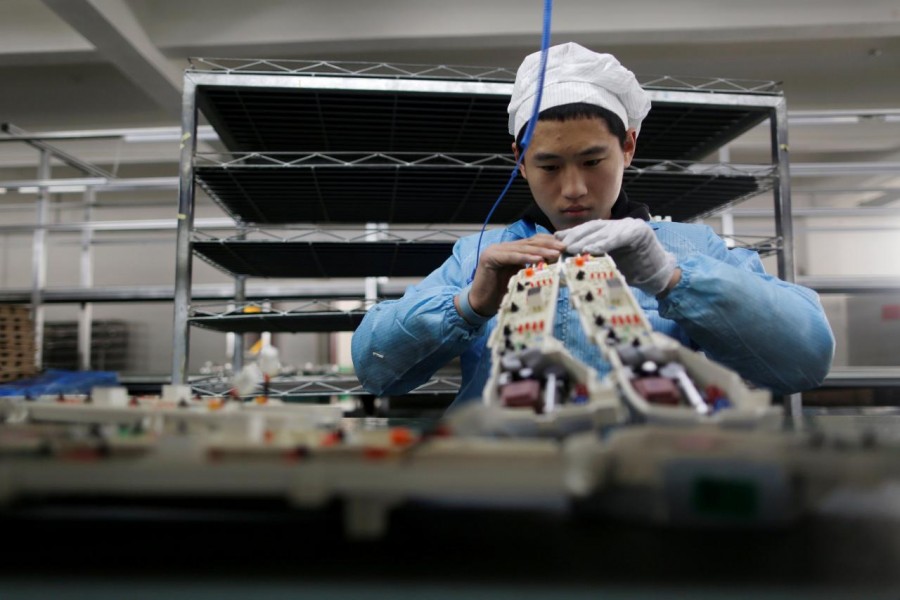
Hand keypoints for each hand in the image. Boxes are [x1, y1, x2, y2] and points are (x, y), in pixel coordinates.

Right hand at [463, 234, 565, 316]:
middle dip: (548, 245)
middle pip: (529, 243)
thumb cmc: (502, 294)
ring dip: (541, 251)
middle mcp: (502, 247)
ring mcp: (495, 250)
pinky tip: (538, 259)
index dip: (549, 242)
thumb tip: (555, 264)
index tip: (564, 246)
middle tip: (564, 247)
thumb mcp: (522, 278)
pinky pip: (511, 257)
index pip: (532, 241)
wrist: (480, 305)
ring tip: (556, 253)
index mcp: (510, 250)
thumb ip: (533, 268)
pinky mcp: (490, 257)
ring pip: (522, 249)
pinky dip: (526, 258)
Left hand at [555, 218, 676, 295]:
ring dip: (587, 239)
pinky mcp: (640, 232)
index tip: (557, 240)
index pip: (589, 228)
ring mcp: (631, 226)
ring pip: (605, 231)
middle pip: (594, 227)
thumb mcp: (607, 261)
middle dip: (577, 235)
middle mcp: (621, 224)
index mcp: (612, 229)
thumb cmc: (632, 270)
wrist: (657, 276)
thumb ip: (592, 255)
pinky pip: (619, 237)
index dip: (573, 233)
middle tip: (562, 245)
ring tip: (573, 248)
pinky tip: (591, 249)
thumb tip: (568, 256)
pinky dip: (603, 243)